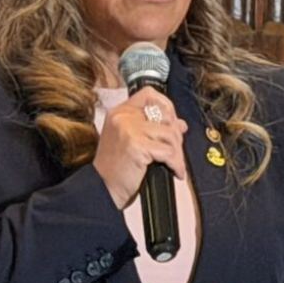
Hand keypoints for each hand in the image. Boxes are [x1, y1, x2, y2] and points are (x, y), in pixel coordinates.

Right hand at [92, 88, 188, 209]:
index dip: (166, 105)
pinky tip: (175, 171)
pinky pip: (168, 152)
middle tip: (177, 151)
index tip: (173, 121)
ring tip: (176, 164)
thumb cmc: (115, 167)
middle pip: (164, 115)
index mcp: (120, 112)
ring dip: (178, 152)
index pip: (149, 94)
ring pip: (169, 134)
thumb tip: (180, 125)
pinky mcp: (137, 146)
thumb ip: (152, 128)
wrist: (102, 187)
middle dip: (176, 134)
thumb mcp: (131, 141)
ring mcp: (130, 130)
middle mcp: (123, 117)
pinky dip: (176, 164)